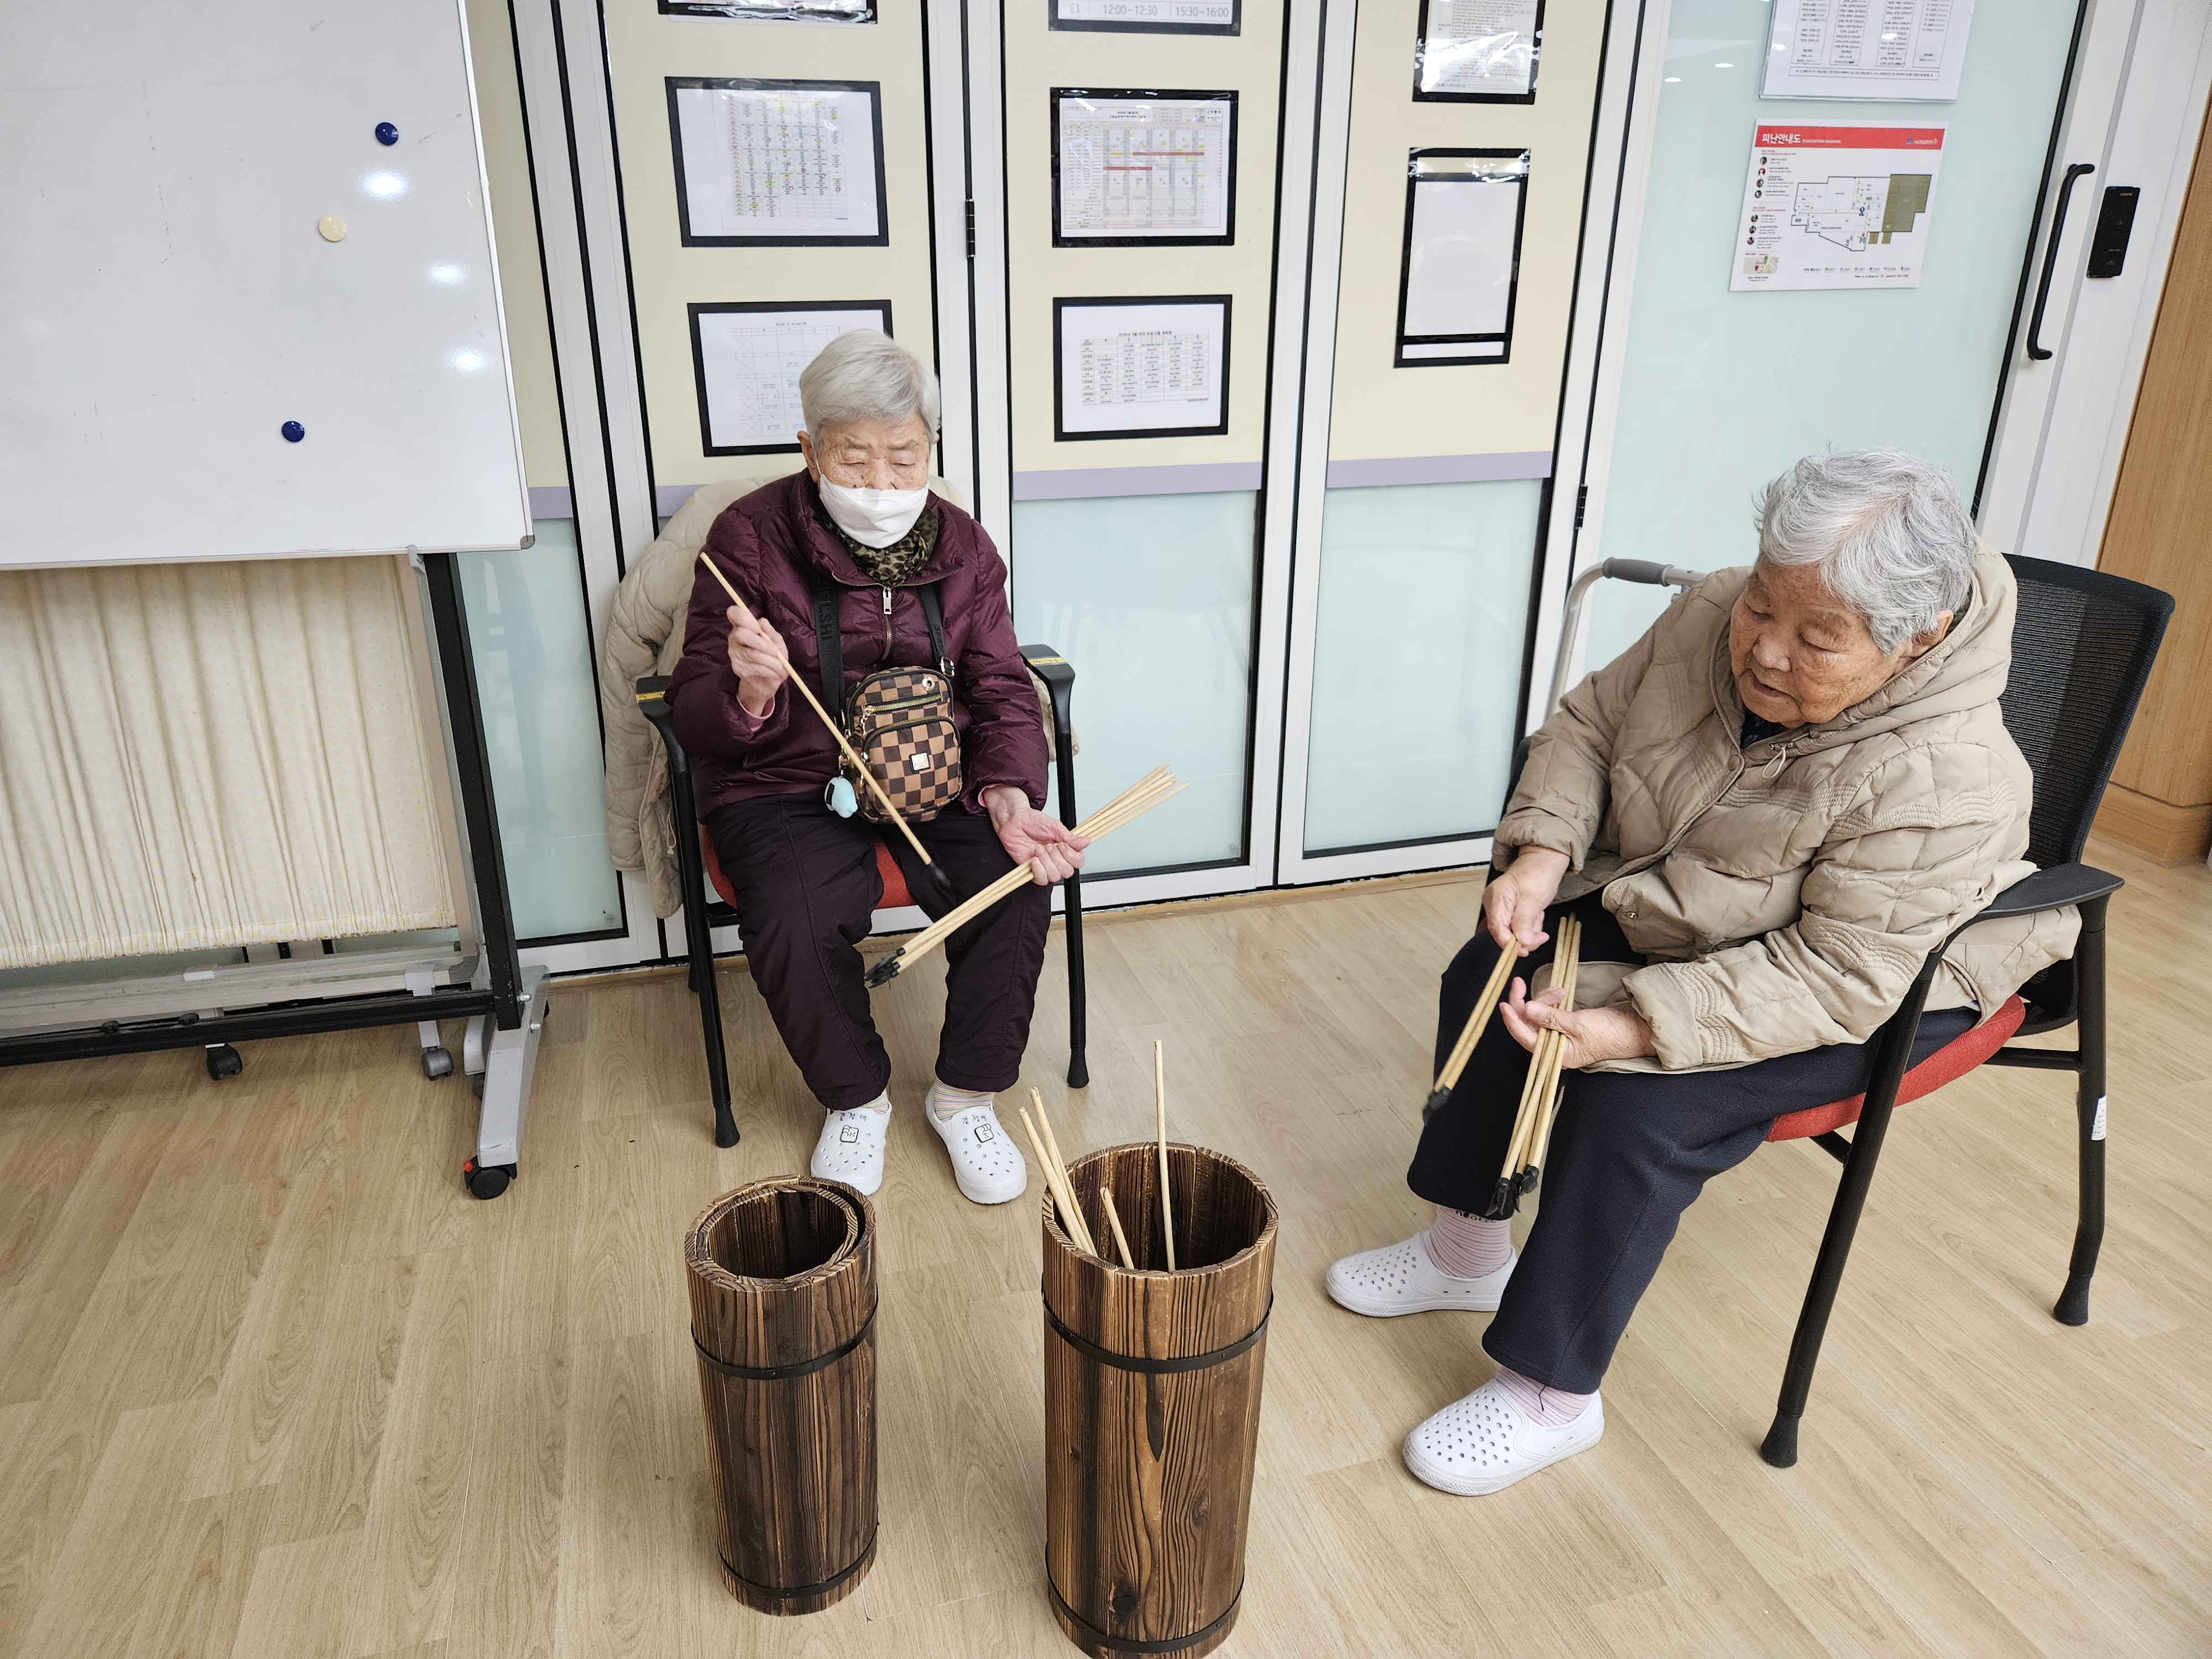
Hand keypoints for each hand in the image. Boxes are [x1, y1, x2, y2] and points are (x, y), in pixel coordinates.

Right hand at [725, 607, 788, 717]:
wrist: (768, 679)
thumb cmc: (772, 654)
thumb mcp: (776, 641)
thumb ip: (770, 632)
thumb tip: (762, 622)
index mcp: (743, 625)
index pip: (734, 613)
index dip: (743, 618)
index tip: (757, 627)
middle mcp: (734, 637)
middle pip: (741, 634)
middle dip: (762, 643)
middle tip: (776, 651)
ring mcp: (734, 653)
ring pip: (752, 654)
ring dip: (771, 661)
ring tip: (782, 666)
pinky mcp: (737, 668)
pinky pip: (754, 667)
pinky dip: (769, 670)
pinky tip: (775, 672)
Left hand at [983, 785, 1090, 884]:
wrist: (1014, 822)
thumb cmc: (1033, 821)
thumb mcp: (1055, 827)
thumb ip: (1071, 838)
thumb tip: (1086, 841)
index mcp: (1065, 849)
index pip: (1079, 862)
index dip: (1072, 856)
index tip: (1062, 845)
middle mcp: (1057, 859)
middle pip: (1068, 871)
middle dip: (1057, 858)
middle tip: (1048, 845)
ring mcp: (1045, 866)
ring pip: (1055, 876)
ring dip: (1046, 862)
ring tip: (1038, 849)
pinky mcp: (1033, 870)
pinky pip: (1041, 880)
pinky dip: (1039, 870)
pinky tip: (1034, 859)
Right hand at [1484, 846, 1569, 954]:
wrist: (1544, 861)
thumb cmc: (1538, 873)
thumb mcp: (1534, 899)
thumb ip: (1525, 921)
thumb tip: (1521, 941)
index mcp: (1497, 897)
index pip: (1497, 929)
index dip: (1510, 944)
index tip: (1525, 950)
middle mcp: (1494, 903)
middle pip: (1503, 933)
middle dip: (1524, 936)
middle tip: (1541, 934)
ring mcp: (1500, 907)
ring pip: (1512, 932)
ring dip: (1529, 929)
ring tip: (1538, 915)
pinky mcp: (1508, 910)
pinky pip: (1516, 926)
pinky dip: (1528, 925)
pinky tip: (1535, 914)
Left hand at [1498, 978, 1655, 1068]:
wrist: (1631, 1031)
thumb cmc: (1608, 1034)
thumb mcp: (1578, 1024)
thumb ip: (1551, 1017)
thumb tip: (1527, 1009)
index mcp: (1554, 1054)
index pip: (1525, 1037)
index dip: (1512, 1020)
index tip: (1504, 1003)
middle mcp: (1552, 1047)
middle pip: (1527, 1023)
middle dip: (1524, 1002)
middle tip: (1519, 982)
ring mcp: (1558, 1035)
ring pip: (1537, 1014)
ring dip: (1543, 998)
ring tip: (1559, 991)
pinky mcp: (1564, 1025)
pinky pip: (1548, 1011)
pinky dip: (1551, 1000)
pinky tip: (1560, 993)